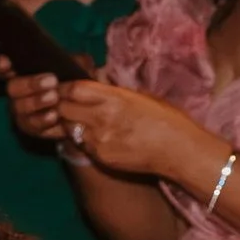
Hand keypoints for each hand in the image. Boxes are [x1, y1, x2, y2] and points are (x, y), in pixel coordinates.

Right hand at [0, 54, 94, 144]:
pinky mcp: (30, 127)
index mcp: (22, 72)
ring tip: (54, 97)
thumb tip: (79, 59)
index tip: (6, 63)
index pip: (1, 67)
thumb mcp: (78, 69)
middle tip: (51, 81)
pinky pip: (31, 126)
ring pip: (19, 107)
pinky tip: (54, 115)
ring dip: (36, 102)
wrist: (84, 110)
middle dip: (29, 84)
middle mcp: (18, 92)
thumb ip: (78, 62)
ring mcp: (22, 111)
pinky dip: (42, 120)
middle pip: (12, 88)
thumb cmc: (75, 83)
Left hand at [52, 79, 225, 185]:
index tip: (61, 88)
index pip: (74, 89)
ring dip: (70, 123)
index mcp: (115, 98)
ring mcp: (99, 140)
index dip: (63, 88)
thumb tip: (99, 82)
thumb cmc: (168, 120)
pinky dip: (83, 139)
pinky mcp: (100, 157)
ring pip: (69, 128)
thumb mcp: (143, 98)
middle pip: (63, 109)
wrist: (179, 151)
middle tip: (62, 105)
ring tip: (81, 121)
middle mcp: (102, 118)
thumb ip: (116, 92)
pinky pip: (82, 145)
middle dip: (60, 106)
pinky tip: (97, 137)